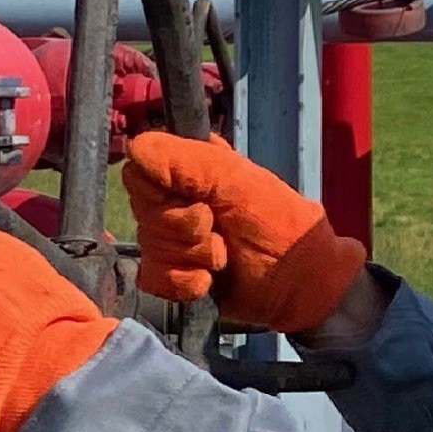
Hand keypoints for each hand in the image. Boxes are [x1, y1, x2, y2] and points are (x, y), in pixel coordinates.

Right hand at [122, 131, 365, 333]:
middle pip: (143, 213)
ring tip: (224, 258)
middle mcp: (174, 201)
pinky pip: (152, 278)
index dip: (162, 192)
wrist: (298, 283)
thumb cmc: (277, 224)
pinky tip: (209, 282)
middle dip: (186, 229)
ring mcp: (171, 240)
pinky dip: (183, 283)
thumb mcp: (236, 181)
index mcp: (188, 169)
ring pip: (149, 247)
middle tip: (221, 232)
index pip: (139, 173)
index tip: (200, 202)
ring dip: (192, 257)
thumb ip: (186, 160)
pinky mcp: (172, 276)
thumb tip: (135, 148)